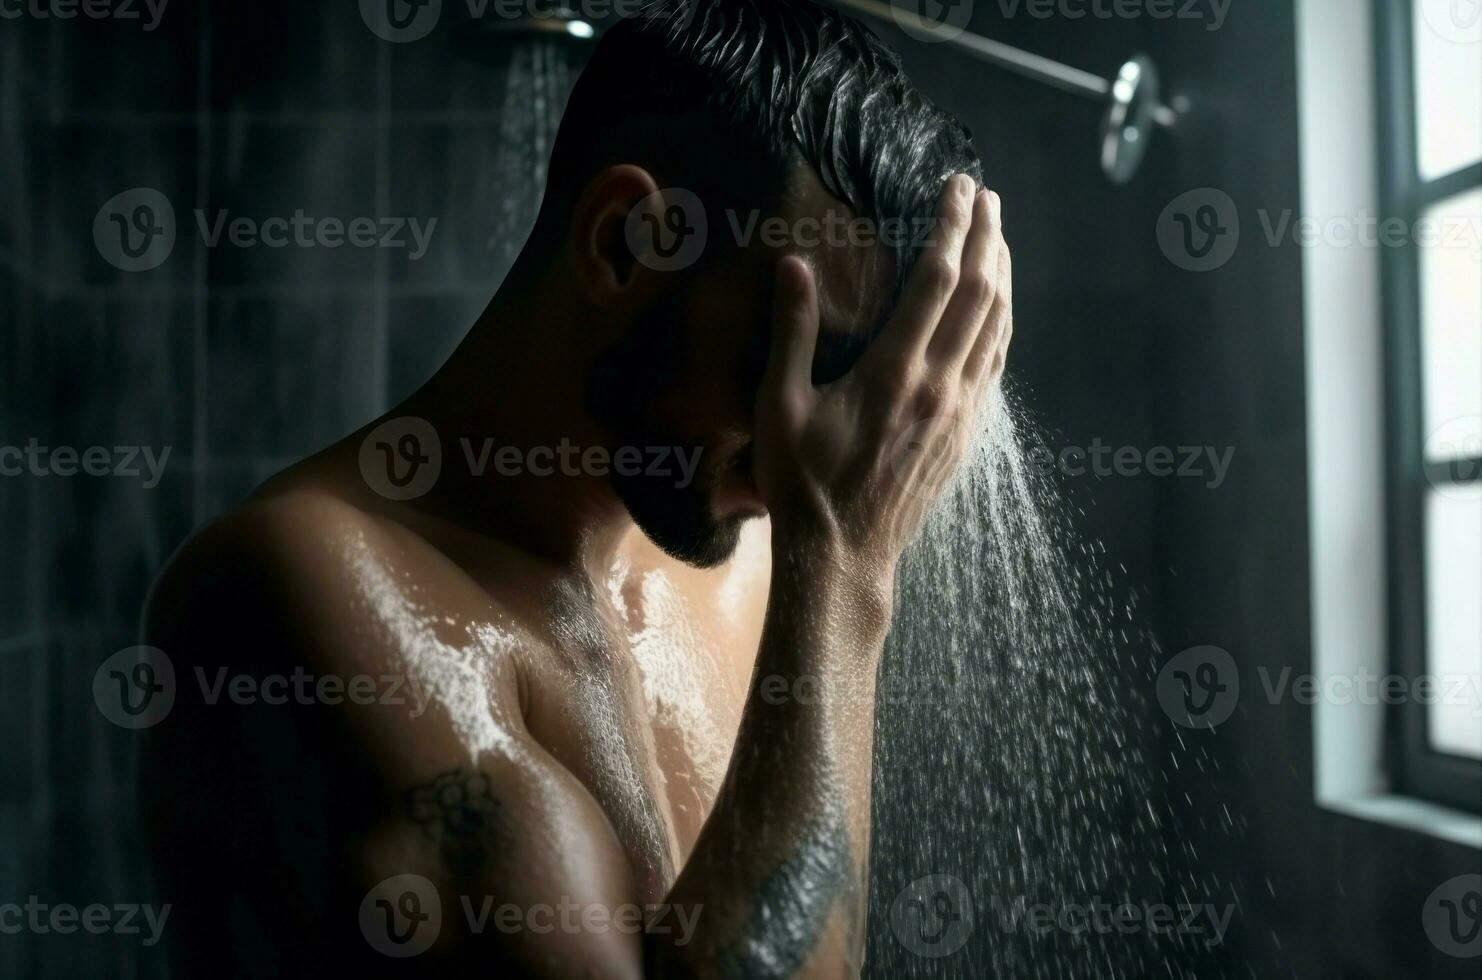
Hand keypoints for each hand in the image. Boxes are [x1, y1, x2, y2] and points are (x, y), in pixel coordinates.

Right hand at [753, 174, 1012, 578]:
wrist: (842, 555)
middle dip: (987, 237)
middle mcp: (940, 386)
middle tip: (987, 196)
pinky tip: (999, 308)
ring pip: (997, 327)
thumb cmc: (802, 484)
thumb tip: (792, 265)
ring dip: (1003, 275)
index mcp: (895, 372)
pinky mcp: (965, 435)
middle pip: (981, 294)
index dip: (951, 227)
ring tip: (999, 236)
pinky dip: (1002, 323)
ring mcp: (960, 412)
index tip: (956, 187)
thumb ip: (791, 333)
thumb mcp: (781, 407)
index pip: (938, 280)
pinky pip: (995, 364)